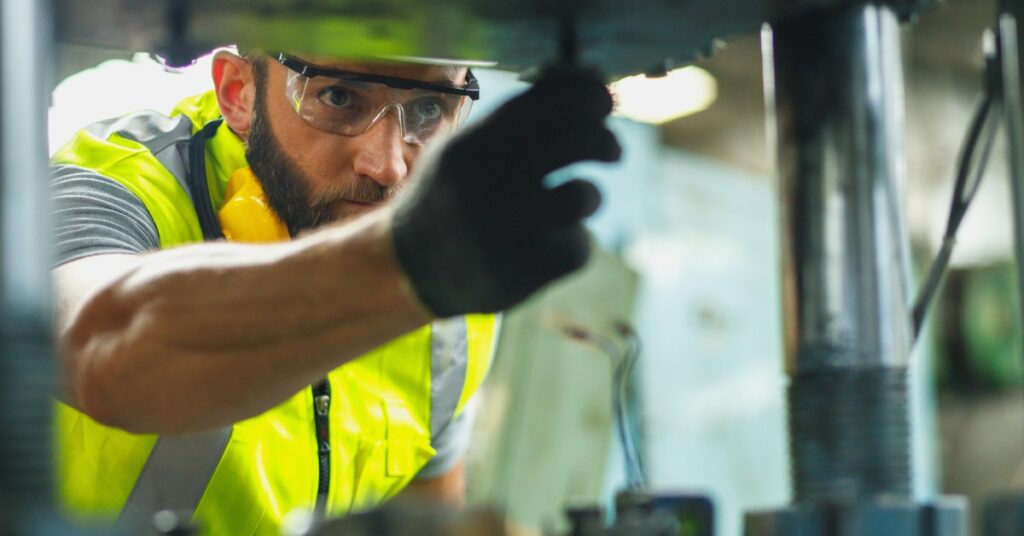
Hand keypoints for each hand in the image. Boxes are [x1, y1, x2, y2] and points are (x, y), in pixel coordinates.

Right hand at [391, 66, 621, 316]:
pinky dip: (572, 242)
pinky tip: (548, 243)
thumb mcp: (460, 147)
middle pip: (580, 141)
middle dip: (605, 141)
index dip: (589, 96)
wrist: (408, 268)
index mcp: (477, 144)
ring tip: (576, 199)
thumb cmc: (447, 196)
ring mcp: (511, 228)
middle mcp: (492, 181)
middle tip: (610, 150)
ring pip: (584, 196)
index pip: (552, 100)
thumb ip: (512, 120)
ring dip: (589, 195)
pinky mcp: (530, 270)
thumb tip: (585, 88)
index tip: (600, 104)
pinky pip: (579, 246)